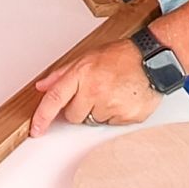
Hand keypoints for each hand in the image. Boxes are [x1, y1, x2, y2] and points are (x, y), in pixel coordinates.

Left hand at [29, 39, 160, 136]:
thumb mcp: (87, 58)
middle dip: (80, 108)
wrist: (152, 59)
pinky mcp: (127, 116)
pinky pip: (112, 124)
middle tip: (95, 92)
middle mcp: (95, 90)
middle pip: (73, 116)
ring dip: (99, 111)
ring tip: (112, 92)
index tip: (36, 129)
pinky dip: (115, 115)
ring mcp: (112, 104)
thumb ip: (62, 74)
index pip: (55, 99)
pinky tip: (123, 99)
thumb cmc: (120, 57)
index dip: (42, 117)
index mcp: (82, 74)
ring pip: (93, 121)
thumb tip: (42, 87)